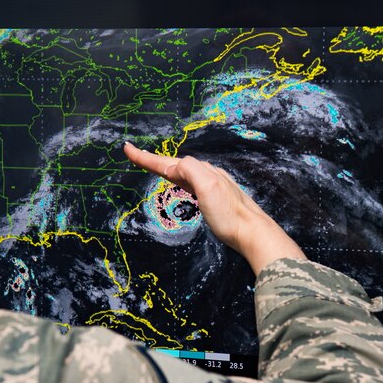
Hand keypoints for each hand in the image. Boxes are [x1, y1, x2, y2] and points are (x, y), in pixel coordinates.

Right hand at [123, 142, 305, 274]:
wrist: (254, 234)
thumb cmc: (229, 215)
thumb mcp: (208, 187)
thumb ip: (190, 170)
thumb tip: (175, 166)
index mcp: (202, 172)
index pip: (169, 162)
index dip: (147, 157)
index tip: (128, 149)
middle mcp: (209, 176)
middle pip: (176, 164)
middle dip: (154, 160)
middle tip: (135, 154)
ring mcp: (214, 187)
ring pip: (185, 173)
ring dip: (167, 168)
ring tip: (153, 165)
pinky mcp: (217, 201)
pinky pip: (193, 183)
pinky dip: (180, 179)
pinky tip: (183, 184)